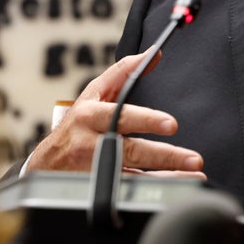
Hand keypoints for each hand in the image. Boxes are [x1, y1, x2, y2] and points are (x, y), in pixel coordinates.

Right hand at [26, 50, 204, 176]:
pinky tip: (179, 186)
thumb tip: (152, 54)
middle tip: (193, 159)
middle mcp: (90, 143)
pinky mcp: (100, 188)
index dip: (147, 120)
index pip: (121, 115)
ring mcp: (95, 169)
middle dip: (164, 156)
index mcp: (89, 115)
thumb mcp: (94, 94)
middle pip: (130, 150)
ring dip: (168, 176)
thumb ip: (123, 72)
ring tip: (195, 174)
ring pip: (134, 176)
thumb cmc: (78, 123)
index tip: (171, 124)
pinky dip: (157, 188)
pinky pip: (132, 189)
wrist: (48, 162)